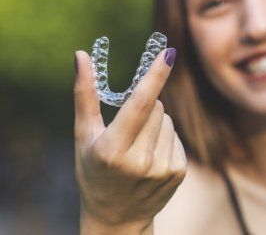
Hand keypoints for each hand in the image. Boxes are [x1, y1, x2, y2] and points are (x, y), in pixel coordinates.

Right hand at [74, 48, 185, 233]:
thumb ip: (85, 95)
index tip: (168, 52)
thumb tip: (81, 55)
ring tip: (138, 147)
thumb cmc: (93, 171)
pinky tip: (151, 157)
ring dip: (155, 124)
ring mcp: (162, 169)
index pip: (139, 104)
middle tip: (128, 129)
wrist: (116, 217)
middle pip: (156, 107)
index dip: (155, 76)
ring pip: (167, 120)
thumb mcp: (83, 136)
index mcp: (112, 150)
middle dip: (145, 106)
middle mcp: (139, 161)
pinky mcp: (178, 173)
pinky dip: (165, 139)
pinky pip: (176, 136)